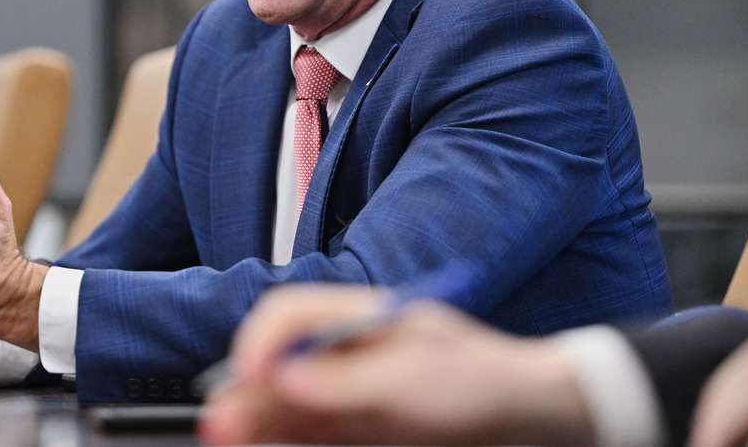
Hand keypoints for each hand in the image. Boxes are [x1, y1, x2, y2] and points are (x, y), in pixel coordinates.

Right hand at [199, 284, 591, 445]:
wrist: (525, 415)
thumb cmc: (481, 384)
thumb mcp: (412, 385)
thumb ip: (344, 383)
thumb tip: (284, 379)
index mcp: (361, 317)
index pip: (291, 314)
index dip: (261, 342)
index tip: (250, 377)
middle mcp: (348, 347)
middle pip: (280, 359)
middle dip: (247, 388)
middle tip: (222, 423)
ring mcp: (351, 383)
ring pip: (286, 396)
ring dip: (254, 413)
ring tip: (224, 436)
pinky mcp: (357, 418)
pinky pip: (306, 423)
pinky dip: (278, 430)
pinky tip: (255, 438)